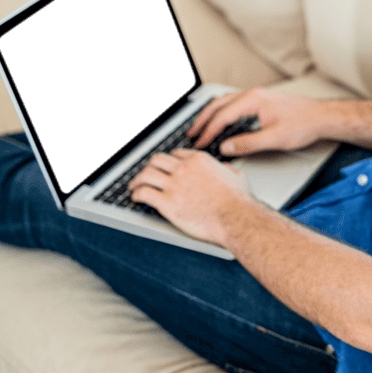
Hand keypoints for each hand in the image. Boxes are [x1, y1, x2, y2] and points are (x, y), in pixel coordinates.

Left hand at [128, 149, 251, 245]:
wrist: (234, 218)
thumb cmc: (238, 201)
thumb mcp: (237, 176)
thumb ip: (228, 169)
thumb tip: (225, 167)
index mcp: (199, 161)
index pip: (175, 154)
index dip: (168, 161)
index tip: (165, 168)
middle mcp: (184, 169)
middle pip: (156, 160)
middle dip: (149, 167)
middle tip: (145, 174)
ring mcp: (174, 185)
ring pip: (145, 174)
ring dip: (137, 180)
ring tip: (134, 186)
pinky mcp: (167, 203)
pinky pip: (143, 193)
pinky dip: (136, 194)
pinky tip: (135, 198)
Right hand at [189, 88, 329, 156]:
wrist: (321, 117)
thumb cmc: (303, 124)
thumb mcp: (275, 138)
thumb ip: (248, 143)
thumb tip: (226, 147)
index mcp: (253, 100)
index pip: (222, 115)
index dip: (208, 131)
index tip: (200, 143)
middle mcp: (253, 94)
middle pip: (218, 105)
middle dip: (203, 120)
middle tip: (191, 134)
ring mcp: (257, 96)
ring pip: (225, 103)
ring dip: (211, 115)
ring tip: (200, 127)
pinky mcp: (261, 101)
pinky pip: (233, 103)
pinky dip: (222, 112)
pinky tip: (221, 121)